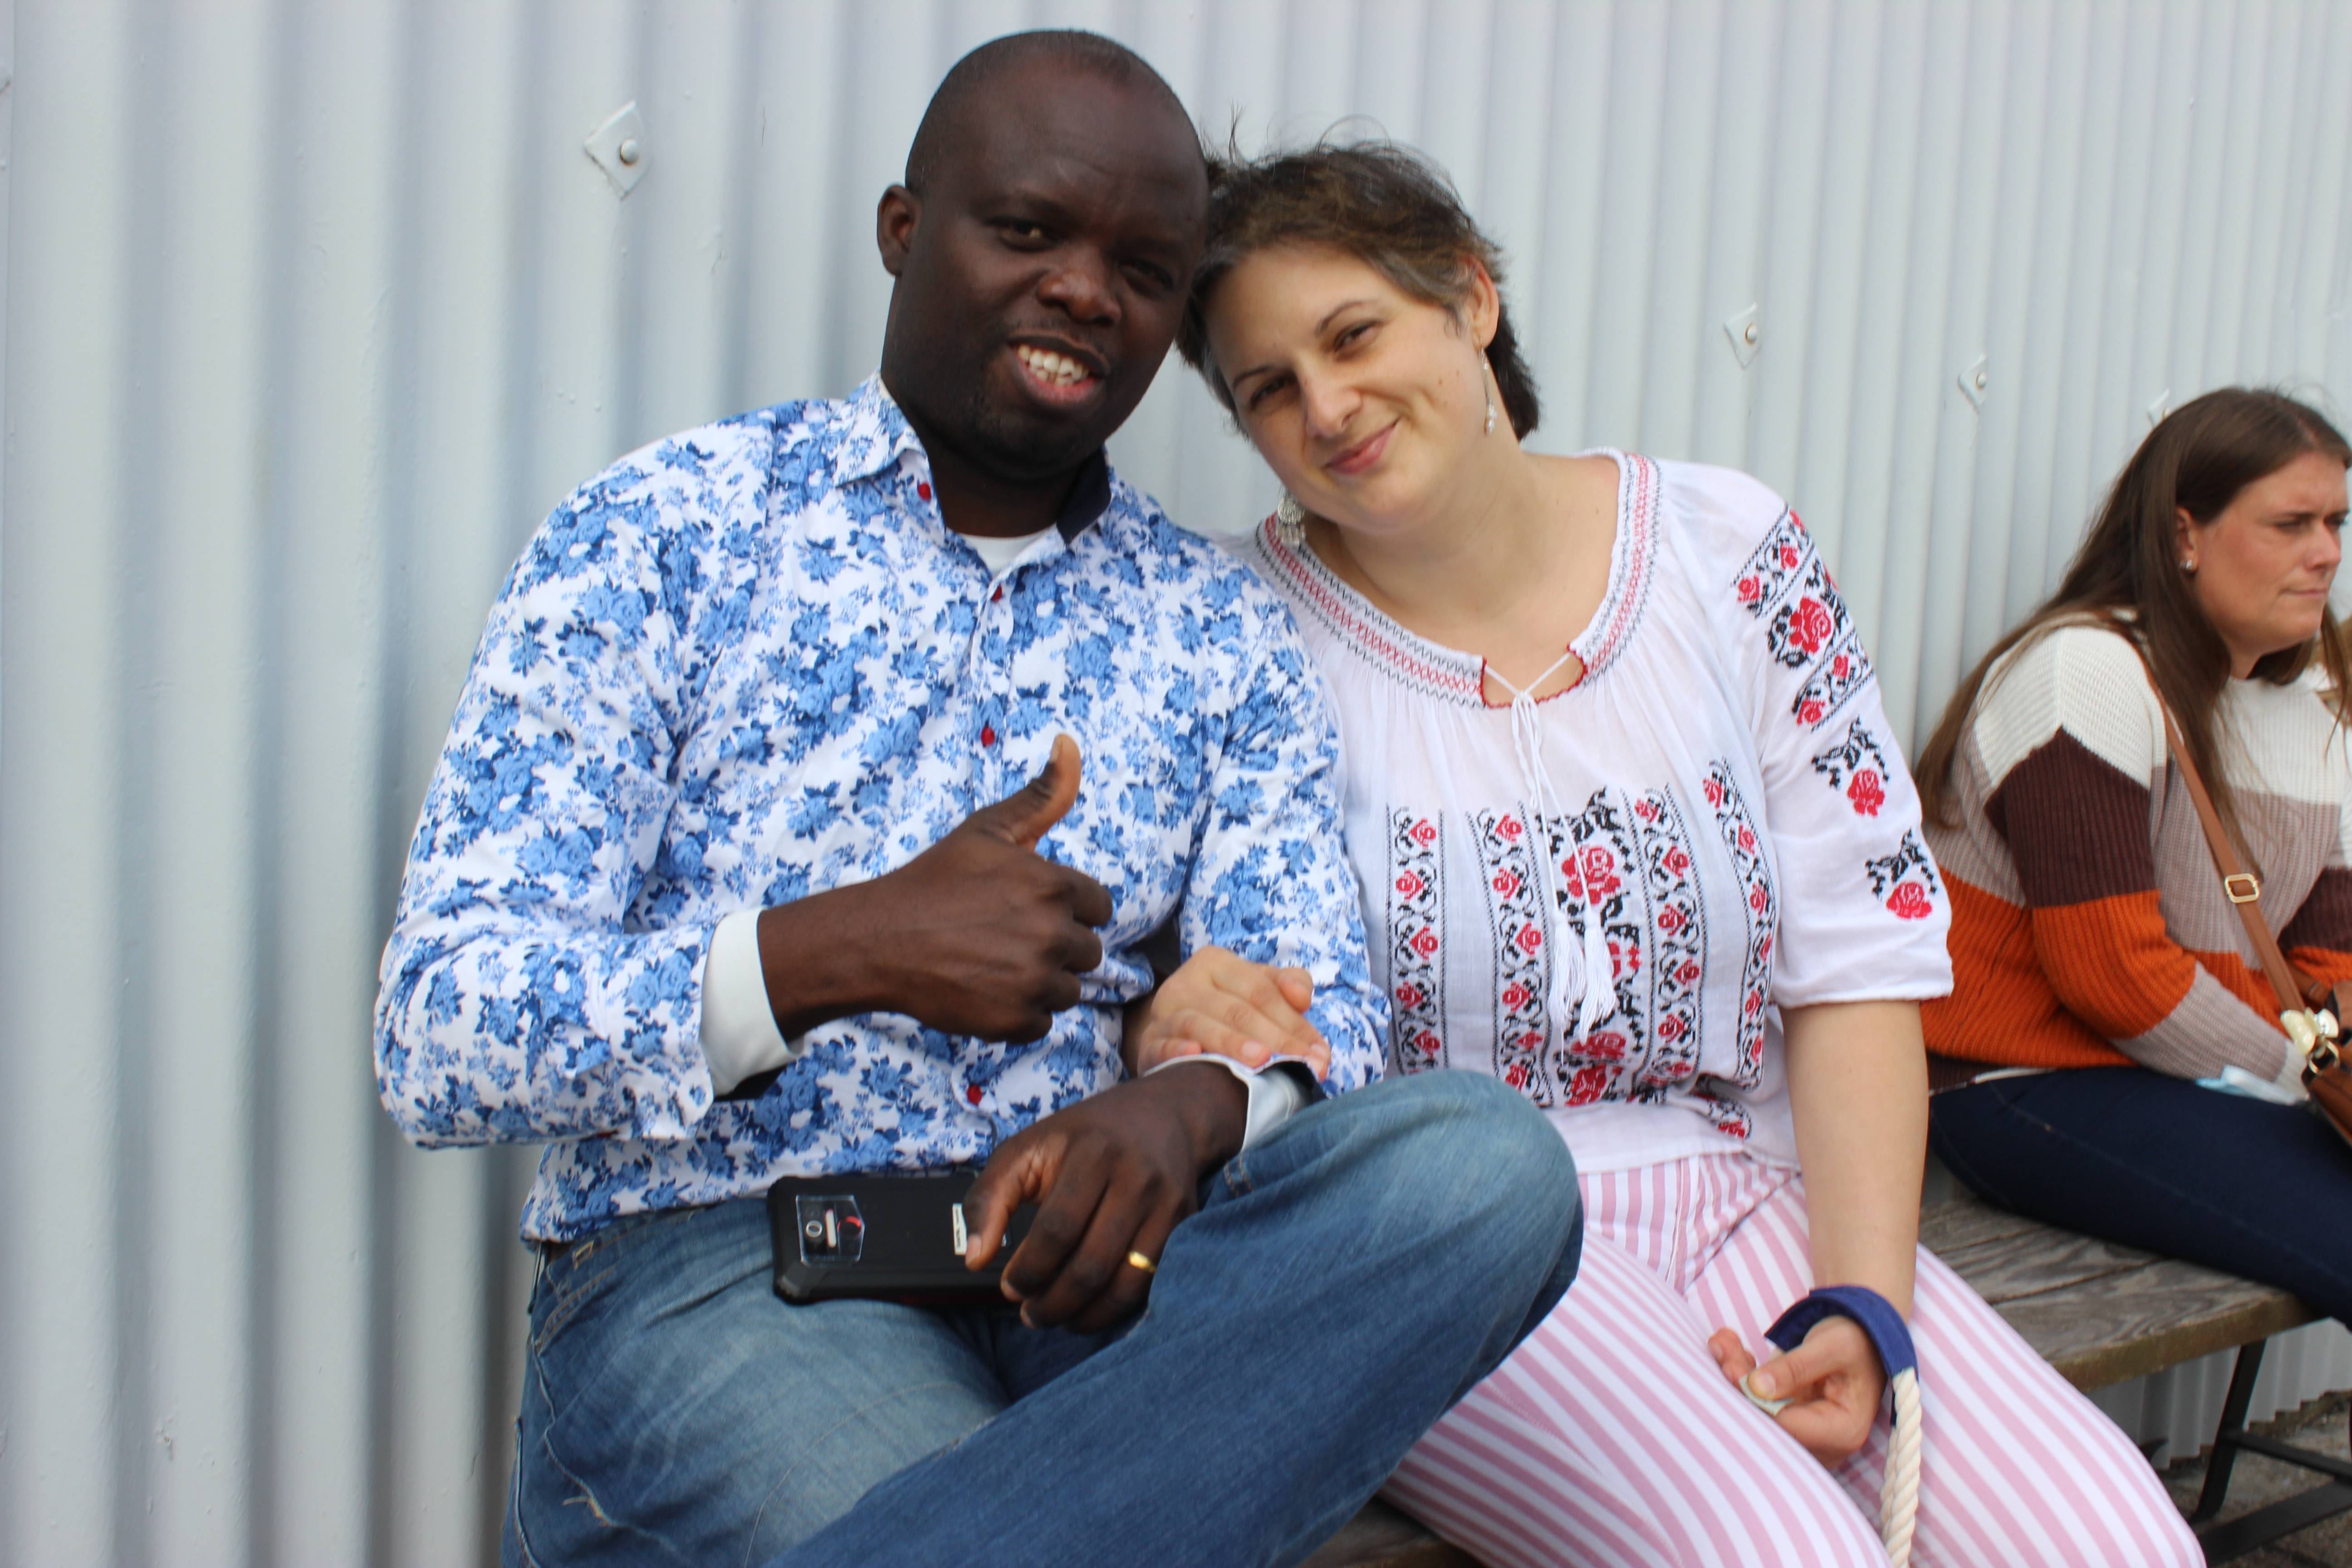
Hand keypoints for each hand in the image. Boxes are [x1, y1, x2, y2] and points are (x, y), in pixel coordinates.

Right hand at [759, 733, 1113, 1040]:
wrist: (879, 940)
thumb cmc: (935, 880)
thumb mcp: (988, 829)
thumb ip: (1042, 795)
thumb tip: (1070, 743)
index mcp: (1053, 887)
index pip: (1099, 907)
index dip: (1067, 907)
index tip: (1028, 906)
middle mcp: (1052, 936)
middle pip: (1087, 951)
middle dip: (1055, 945)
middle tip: (1005, 936)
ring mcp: (1034, 982)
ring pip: (1068, 989)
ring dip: (1040, 980)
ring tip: (994, 961)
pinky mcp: (1016, 1021)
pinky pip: (1042, 1021)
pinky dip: (1018, 1011)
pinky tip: (985, 988)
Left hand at [960, 1064, 1245, 1332]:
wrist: (1166, 1114)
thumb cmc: (1084, 1136)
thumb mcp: (1026, 1148)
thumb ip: (989, 1197)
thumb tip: (974, 1258)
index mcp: (1092, 1153)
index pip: (1056, 1230)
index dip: (1029, 1270)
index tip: (1009, 1287)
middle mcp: (1136, 1178)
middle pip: (1091, 1265)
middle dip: (1053, 1303)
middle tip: (1030, 1313)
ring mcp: (1167, 1204)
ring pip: (1125, 1284)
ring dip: (1085, 1316)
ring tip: (1058, 1318)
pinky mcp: (1185, 1225)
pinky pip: (1151, 1284)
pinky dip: (1117, 1307)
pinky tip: (1092, 1308)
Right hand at [1124, 945, 1328, 1078]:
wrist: (1168, 1030)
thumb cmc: (1224, 1009)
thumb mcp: (1255, 989)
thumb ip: (1286, 986)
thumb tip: (1303, 997)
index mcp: (1217, 963)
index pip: (1262, 991)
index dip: (1294, 1022)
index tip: (1319, 1055)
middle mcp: (1188, 982)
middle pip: (1238, 1010)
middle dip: (1276, 1040)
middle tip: (1303, 1067)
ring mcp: (1165, 1012)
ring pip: (1201, 1024)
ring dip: (1232, 1043)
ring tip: (1261, 1062)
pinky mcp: (1149, 1042)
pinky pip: (1163, 1044)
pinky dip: (1178, 1049)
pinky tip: (1196, 1056)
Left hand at [1709, 1316, 1884, 1465]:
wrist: (1865, 1336)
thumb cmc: (1857, 1340)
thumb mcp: (1831, 1347)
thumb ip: (1796, 1368)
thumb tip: (1755, 1387)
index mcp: (1842, 1430)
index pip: (1787, 1427)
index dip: (1754, 1400)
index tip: (1732, 1369)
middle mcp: (1824, 1442)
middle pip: (1768, 1422)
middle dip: (1739, 1383)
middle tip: (1721, 1347)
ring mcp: (1806, 1433)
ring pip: (1758, 1411)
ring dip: (1736, 1374)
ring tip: (1722, 1341)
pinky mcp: (1791, 1418)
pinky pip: (1760, 1401)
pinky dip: (1743, 1373)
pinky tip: (1729, 1346)